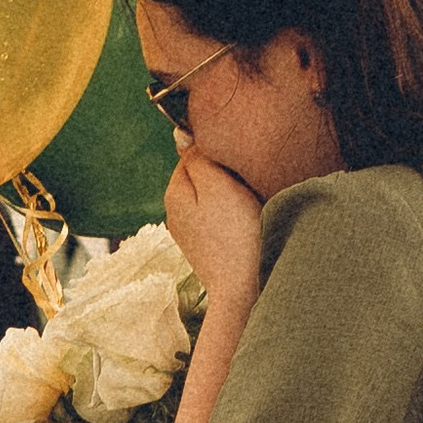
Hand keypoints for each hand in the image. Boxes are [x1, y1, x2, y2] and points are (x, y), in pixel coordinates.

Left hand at [163, 144, 265, 311]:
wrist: (246, 288)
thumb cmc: (236, 232)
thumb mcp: (217, 185)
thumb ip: (197, 158)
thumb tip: (180, 134)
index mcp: (173, 192)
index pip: (192, 152)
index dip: (219, 153)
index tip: (238, 166)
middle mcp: (175, 212)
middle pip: (202, 174)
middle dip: (224, 173)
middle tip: (246, 184)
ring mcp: (190, 230)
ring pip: (213, 195)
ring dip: (232, 193)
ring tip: (249, 203)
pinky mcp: (207, 245)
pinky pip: (220, 215)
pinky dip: (234, 212)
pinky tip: (247, 221)